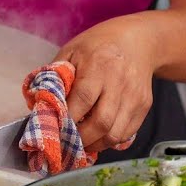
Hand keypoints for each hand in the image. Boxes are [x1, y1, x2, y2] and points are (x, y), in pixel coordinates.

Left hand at [55, 16, 158, 152]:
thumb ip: (56, 76)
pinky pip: (127, 133)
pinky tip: (97, 137)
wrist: (137, 41)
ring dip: (95, 145)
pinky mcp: (144, 106)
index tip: (53, 129)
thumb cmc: (98, 45)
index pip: (82, 99)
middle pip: (101, 123)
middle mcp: (119, 83)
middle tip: (66, 142)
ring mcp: (135, 96)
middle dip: (80, 139)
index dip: (67, 119)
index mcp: (99, 66)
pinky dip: (110, 141)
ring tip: (80, 143)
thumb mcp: (71, 51)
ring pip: (115, 134)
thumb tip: (41, 104)